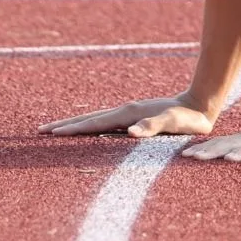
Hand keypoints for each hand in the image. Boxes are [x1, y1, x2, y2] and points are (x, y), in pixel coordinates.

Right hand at [38, 96, 214, 137]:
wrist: (200, 106)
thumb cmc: (189, 119)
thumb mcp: (173, 123)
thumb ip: (153, 126)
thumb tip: (131, 133)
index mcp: (128, 114)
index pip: (94, 123)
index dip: (72, 129)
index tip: (51, 134)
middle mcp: (124, 112)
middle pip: (88, 118)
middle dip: (65, 125)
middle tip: (40, 131)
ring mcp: (128, 114)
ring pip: (95, 120)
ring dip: (75, 125)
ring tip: (56, 131)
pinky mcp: (134, 118)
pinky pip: (105, 124)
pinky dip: (90, 127)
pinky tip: (88, 134)